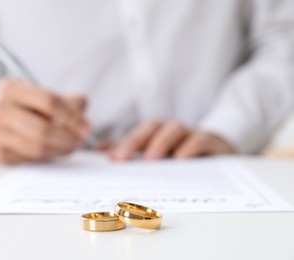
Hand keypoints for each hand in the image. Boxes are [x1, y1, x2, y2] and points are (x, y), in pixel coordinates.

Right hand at [0, 78, 89, 163]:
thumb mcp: (43, 97)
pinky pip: (30, 158)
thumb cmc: (24, 109)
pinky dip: (48, 155)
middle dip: (68, 137)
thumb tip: (84, 123)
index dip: (72, 116)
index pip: (49, 101)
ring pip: (37, 146)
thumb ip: (69, 103)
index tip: (86, 128)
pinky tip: (54, 150)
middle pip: (43, 128)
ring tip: (71, 146)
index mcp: (12, 88)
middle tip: (80, 141)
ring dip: (60, 149)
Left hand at [107, 121, 234, 160]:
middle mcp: (173, 131)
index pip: (138, 133)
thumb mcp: (155, 157)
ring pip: (174, 129)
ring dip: (160, 142)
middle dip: (134, 140)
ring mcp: (192, 135)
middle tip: (122, 158)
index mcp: (158, 134)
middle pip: (152, 127)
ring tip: (150, 159)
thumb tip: (100, 151)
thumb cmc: (183, 158)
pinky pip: (201, 140)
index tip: (109, 158)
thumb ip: (129, 152)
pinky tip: (180, 159)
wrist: (221, 160)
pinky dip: (190, 147)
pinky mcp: (212, 142)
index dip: (122, 142)